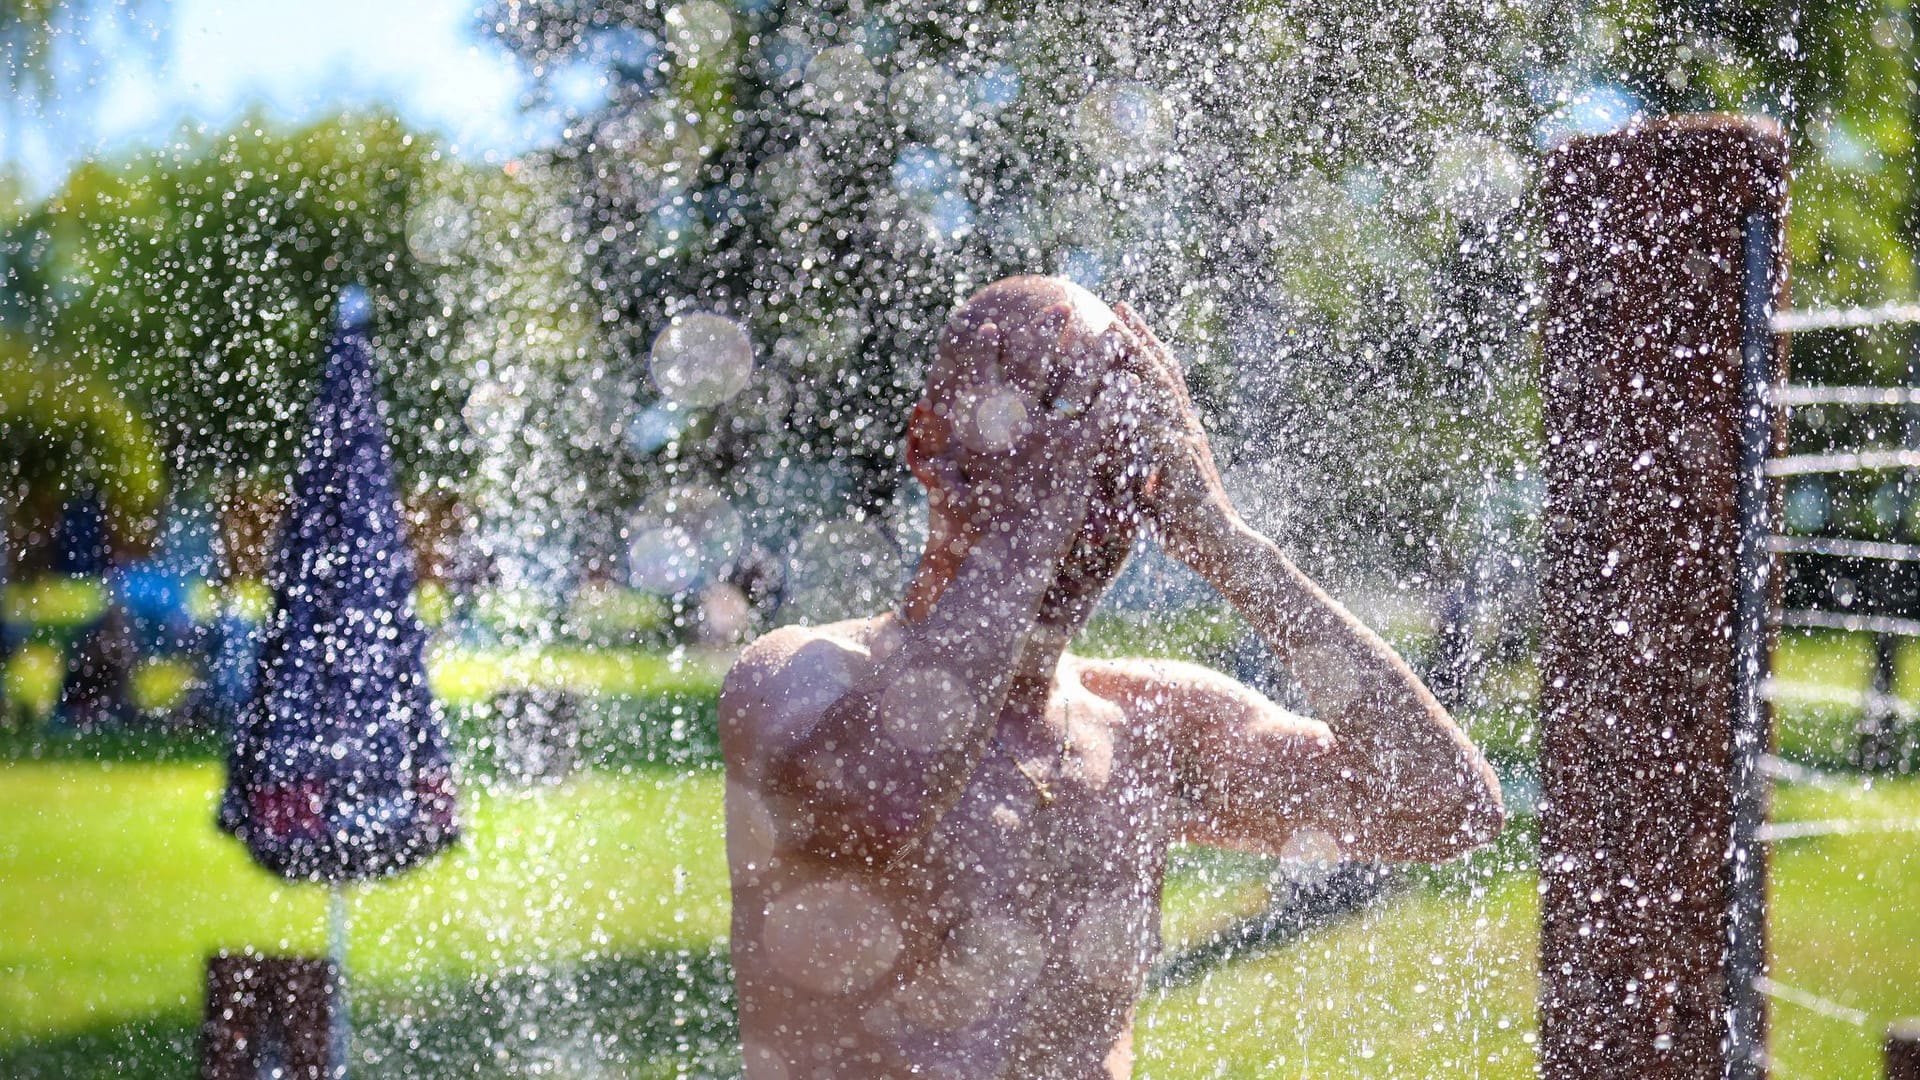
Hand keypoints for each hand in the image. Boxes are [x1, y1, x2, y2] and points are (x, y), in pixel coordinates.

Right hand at [938, 306, 1134, 539]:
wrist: (1000, 564)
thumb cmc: (972, 533)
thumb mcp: (945, 487)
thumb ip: (933, 452)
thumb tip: (921, 421)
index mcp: (974, 426)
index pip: (974, 371)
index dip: (979, 345)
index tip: (989, 324)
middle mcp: (1007, 421)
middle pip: (1028, 361)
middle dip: (1043, 329)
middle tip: (1058, 307)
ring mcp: (1043, 435)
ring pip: (1075, 380)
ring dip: (1094, 354)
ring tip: (1111, 335)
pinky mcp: (1075, 456)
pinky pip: (1101, 415)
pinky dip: (1116, 397)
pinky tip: (1128, 386)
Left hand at [1110, 302, 1236, 564]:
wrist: (1220, 549)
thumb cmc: (1182, 525)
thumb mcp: (1147, 486)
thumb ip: (1130, 464)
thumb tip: (1103, 452)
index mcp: (1176, 429)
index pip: (1158, 377)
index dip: (1140, 346)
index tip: (1116, 319)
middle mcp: (1184, 427)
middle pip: (1161, 371)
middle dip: (1139, 337)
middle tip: (1117, 306)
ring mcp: (1185, 442)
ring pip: (1160, 391)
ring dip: (1137, 360)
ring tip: (1115, 332)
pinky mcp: (1182, 465)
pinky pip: (1158, 430)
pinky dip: (1138, 408)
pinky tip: (1119, 389)